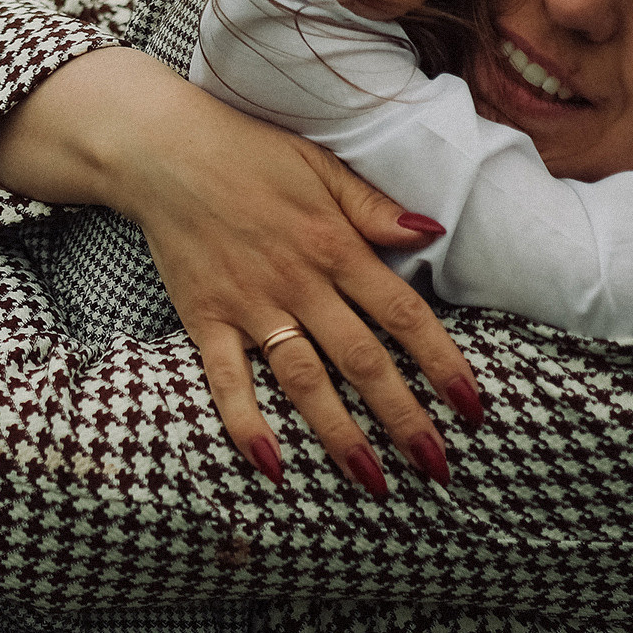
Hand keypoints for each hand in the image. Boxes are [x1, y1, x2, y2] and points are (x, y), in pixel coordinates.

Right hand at [0, 48, 480, 491]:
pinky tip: (272, 468)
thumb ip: (374, 207)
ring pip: (303, 381)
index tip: (472, 408)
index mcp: (334, 244)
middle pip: (361, 361)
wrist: (160, 151)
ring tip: (373, 482)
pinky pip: (227, 380)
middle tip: (436, 467)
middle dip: (404, 418)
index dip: (442, 362)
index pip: (402, 313)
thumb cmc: (248, 151)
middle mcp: (297, 282)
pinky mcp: (204, 318)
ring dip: (339, 435)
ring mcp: (249, 305)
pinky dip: (247, 425)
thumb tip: (433, 232)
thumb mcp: (320, 165)